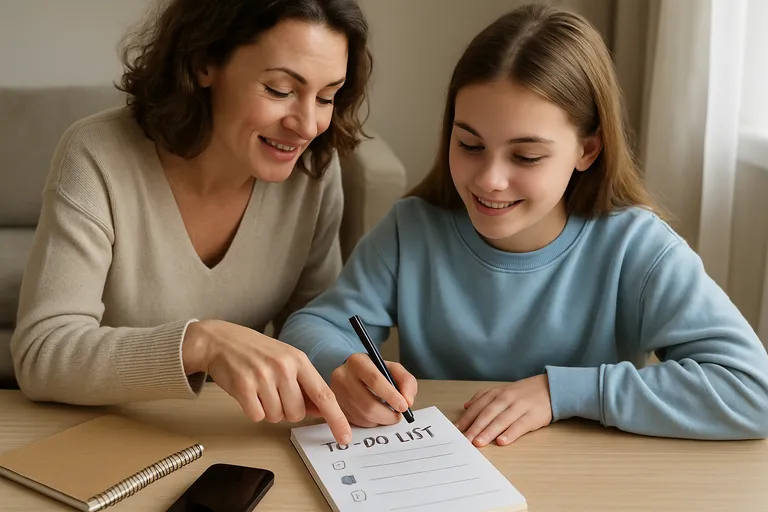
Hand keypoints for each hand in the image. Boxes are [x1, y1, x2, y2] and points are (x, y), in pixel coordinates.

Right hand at [182, 319, 350, 444]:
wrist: (221, 340)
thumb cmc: (256, 352)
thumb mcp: (286, 359)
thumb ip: (304, 384)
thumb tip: (321, 411)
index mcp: (299, 360)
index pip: (324, 395)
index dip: (337, 419)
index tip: (345, 437)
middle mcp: (284, 367)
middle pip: (297, 413)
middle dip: (286, 410)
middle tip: (273, 391)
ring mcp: (263, 377)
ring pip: (276, 417)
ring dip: (268, 409)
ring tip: (259, 389)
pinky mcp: (243, 387)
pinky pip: (256, 416)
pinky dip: (252, 410)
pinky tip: (248, 392)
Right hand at [330, 353, 417, 427]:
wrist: (351, 373)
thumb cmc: (374, 371)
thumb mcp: (392, 368)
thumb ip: (406, 381)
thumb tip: (408, 401)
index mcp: (358, 361)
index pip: (375, 380)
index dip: (391, 396)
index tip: (404, 406)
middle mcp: (343, 376)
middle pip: (368, 403)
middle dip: (388, 414)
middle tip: (399, 416)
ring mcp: (337, 394)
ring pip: (363, 416)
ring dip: (381, 420)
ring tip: (388, 414)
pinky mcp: (336, 408)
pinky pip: (357, 422)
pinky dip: (371, 422)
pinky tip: (375, 414)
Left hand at [456, 374, 551, 446]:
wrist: (550, 388)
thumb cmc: (523, 393)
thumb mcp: (502, 390)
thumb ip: (483, 397)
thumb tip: (466, 406)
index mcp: (497, 393)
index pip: (478, 406)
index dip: (466, 418)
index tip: (456, 430)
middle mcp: (506, 398)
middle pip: (487, 414)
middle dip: (474, 428)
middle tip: (464, 440)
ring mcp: (519, 406)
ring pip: (501, 420)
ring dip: (488, 432)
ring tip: (478, 442)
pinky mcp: (533, 416)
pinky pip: (520, 425)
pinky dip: (510, 434)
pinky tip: (501, 441)